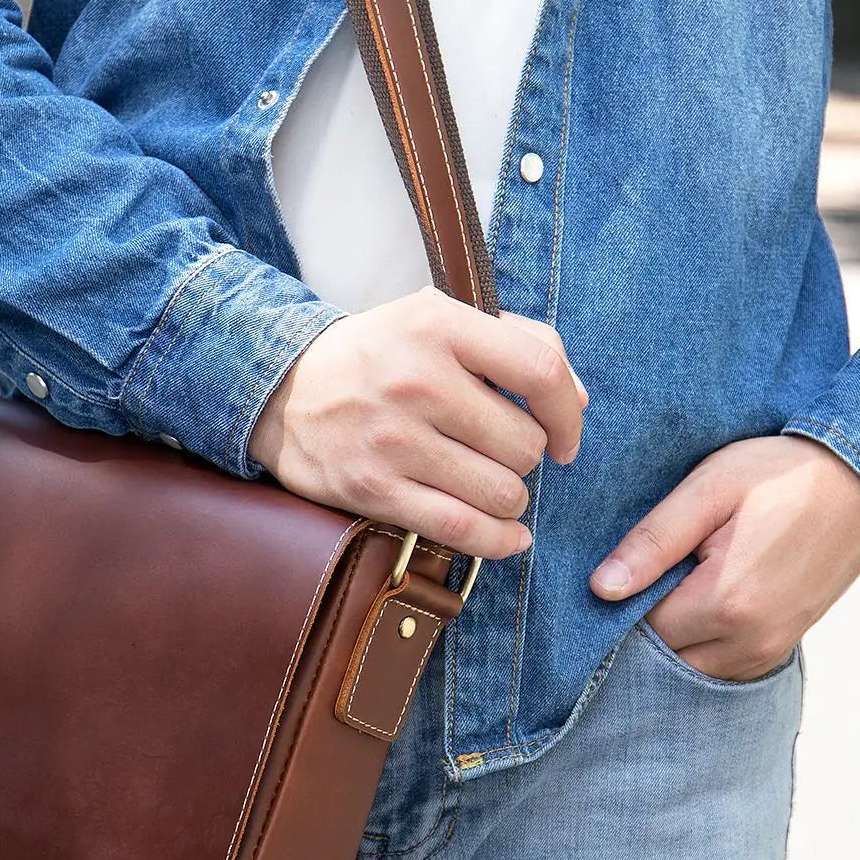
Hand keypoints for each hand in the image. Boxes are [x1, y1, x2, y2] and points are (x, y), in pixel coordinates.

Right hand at [249, 288, 587, 560]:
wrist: (282, 390)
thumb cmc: (378, 355)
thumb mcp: (437, 319)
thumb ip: (517, 341)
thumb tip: (577, 402)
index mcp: (437, 325)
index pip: (539, 371)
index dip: (567, 414)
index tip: (565, 437)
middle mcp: (416, 380)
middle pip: (523, 443)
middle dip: (525, 457)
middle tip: (500, 453)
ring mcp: (393, 439)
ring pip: (501, 492)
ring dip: (509, 499)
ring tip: (491, 486)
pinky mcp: (372, 488)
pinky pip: (461, 530)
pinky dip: (497, 541)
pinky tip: (507, 536)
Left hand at [589, 435, 859, 680]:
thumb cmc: (778, 475)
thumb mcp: (708, 491)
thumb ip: (653, 542)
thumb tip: (601, 590)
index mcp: (727, 602)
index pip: (640, 626)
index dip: (625, 596)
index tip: (636, 561)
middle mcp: (751, 641)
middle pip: (664, 652)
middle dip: (648, 616)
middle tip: (659, 565)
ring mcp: (772, 650)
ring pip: (692, 664)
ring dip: (678, 630)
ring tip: (687, 575)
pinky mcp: (784, 647)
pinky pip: (724, 664)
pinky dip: (705, 639)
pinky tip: (709, 593)